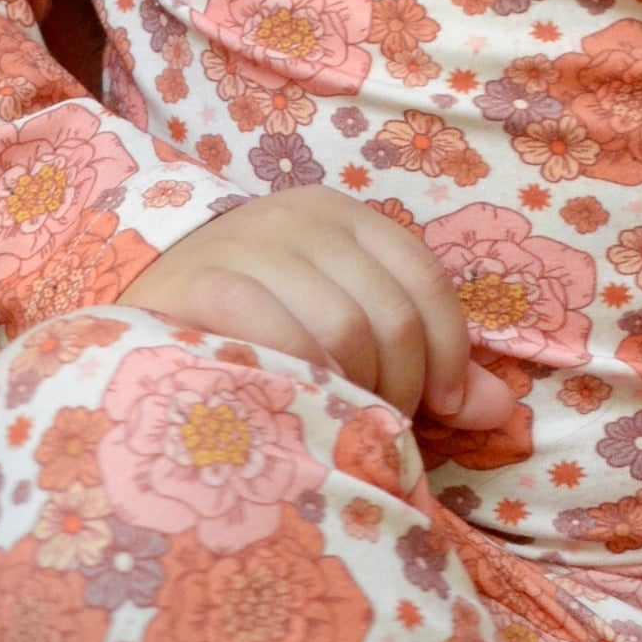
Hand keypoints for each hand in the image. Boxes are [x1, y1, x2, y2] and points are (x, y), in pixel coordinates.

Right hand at [117, 192, 523, 434]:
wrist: (135, 310)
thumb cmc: (253, 327)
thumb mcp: (341, 324)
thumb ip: (424, 364)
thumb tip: (505, 413)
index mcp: (340, 215)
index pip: (424, 278)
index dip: (448, 353)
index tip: (438, 406)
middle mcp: (296, 218)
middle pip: (389, 315)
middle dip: (398, 387)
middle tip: (375, 426)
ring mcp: (245, 246)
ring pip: (342, 329)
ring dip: (351, 392)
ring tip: (333, 420)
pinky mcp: (201, 285)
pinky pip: (280, 338)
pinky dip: (301, 381)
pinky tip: (291, 406)